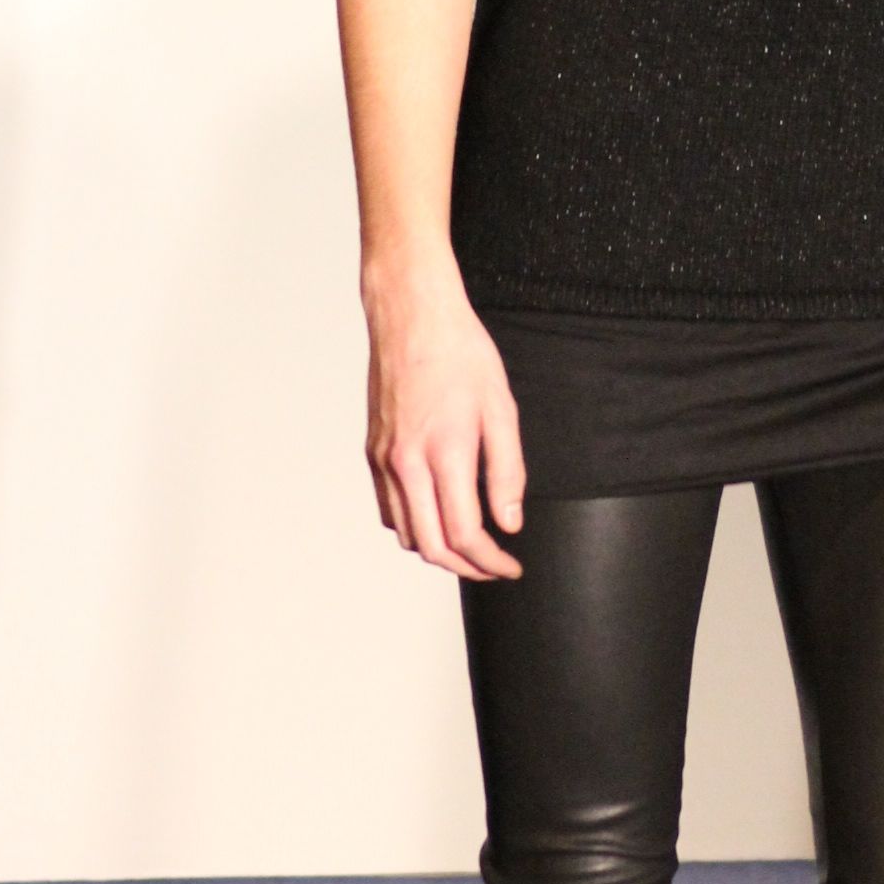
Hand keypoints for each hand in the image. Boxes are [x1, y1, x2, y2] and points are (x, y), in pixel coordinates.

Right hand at [363, 255, 525, 581]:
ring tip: (470, 547)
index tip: (510, 566)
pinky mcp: (373, 451)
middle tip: (494, 568)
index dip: (491, 562)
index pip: (464, 534)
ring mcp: (384, 459)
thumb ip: (506, 471)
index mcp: (443, 452)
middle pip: (431, 547)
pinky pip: (388, 509)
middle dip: (467, 568)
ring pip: (406, 533)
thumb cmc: (460, 353)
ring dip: (438, 551)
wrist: (412, 315)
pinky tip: (437, 517)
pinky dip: (413, 527)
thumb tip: (509, 522)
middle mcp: (406, 462)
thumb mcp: (501, 408)